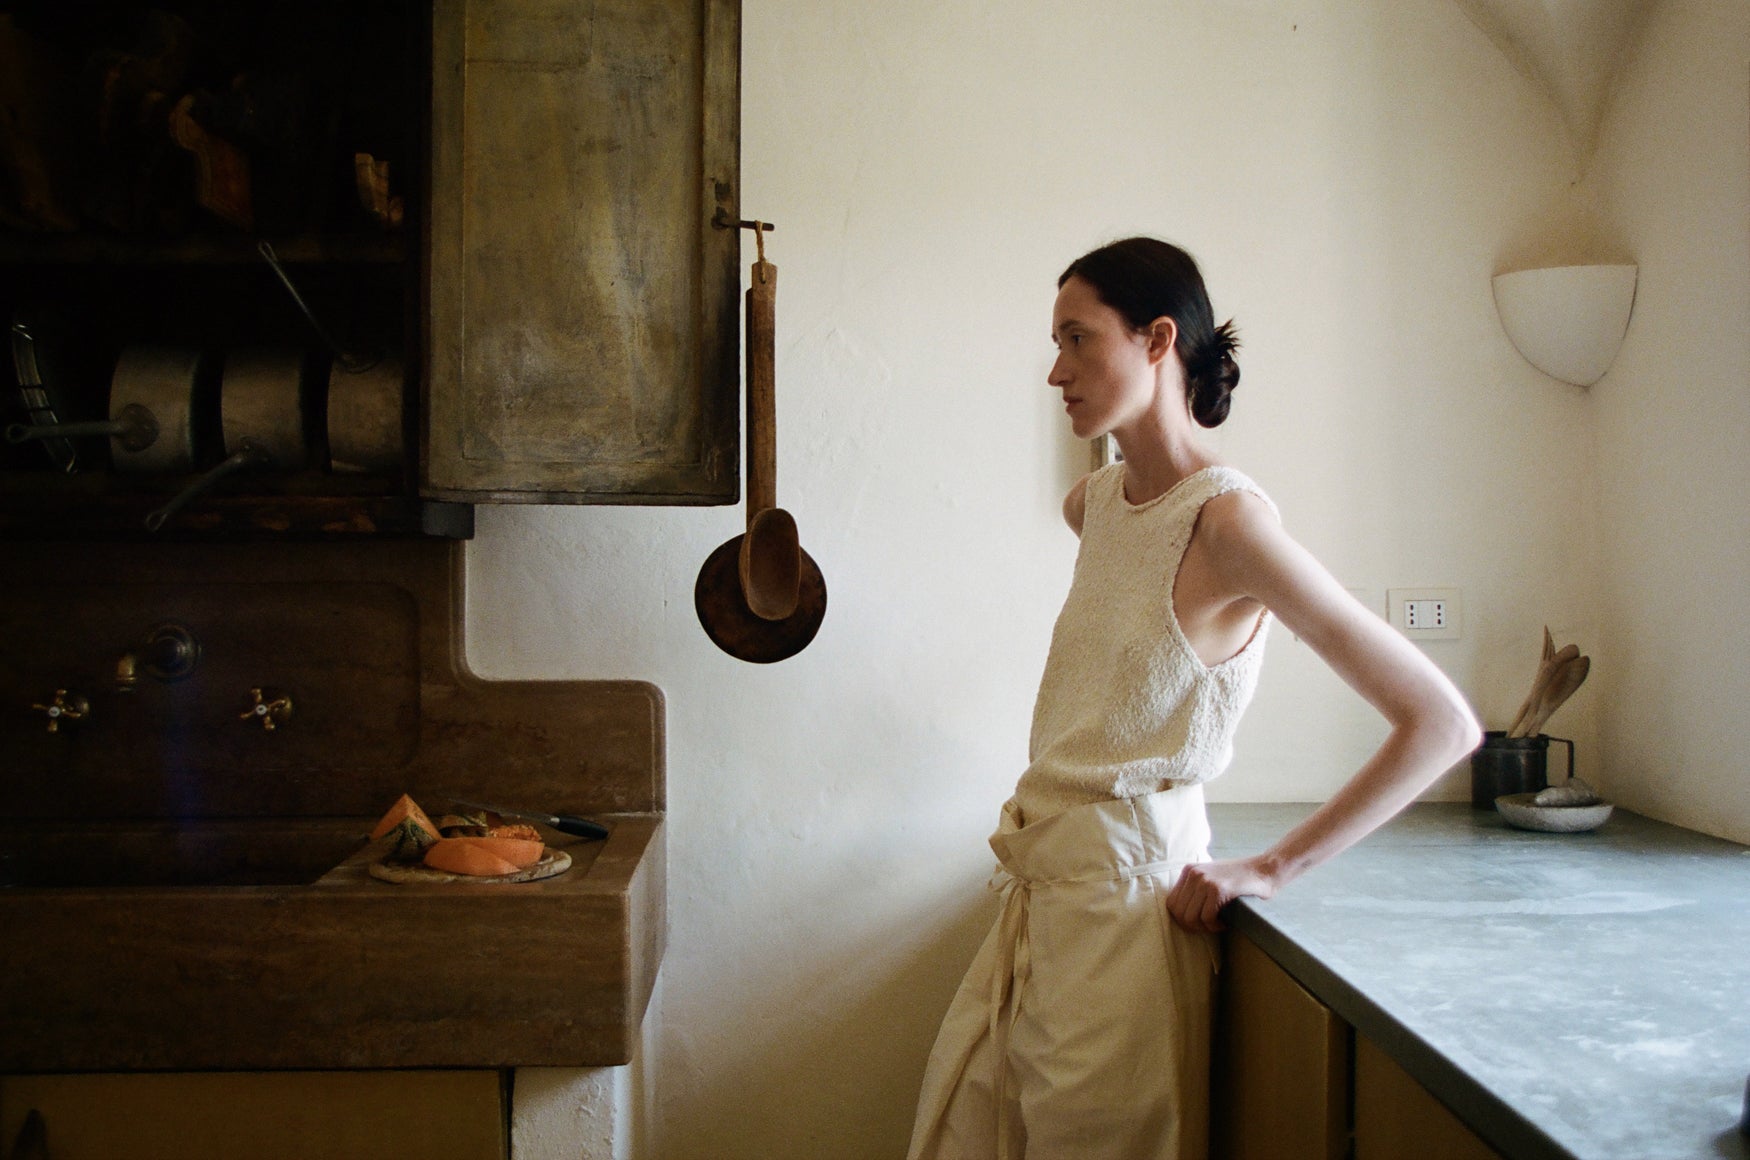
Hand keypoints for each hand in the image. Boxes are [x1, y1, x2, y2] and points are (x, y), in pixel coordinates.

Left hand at [1164, 856, 1278, 933]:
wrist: (1266, 870)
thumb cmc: (1240, 880)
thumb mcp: (1212, 878)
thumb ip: (1195, 890)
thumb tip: (1180, 916)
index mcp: (1189, 870)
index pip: (1171, 903)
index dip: (1182, 919)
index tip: (1198, 925)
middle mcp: (1194, 873)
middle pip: (1178, 912)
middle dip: (1192, 927)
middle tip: (1208, 928)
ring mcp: (1205, 880)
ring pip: (1190, 917)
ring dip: (1204, 928)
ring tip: (1217, 925)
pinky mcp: (1218, 889)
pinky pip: (1207, 918)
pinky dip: (1215, 926)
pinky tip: (1225, 924)